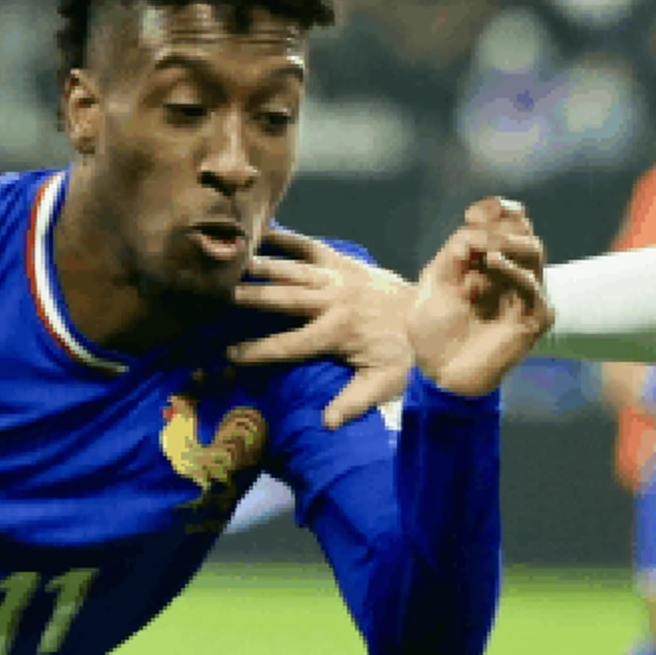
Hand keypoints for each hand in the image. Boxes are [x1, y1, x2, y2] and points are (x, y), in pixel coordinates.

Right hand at [227, 229, 415, 426]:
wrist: (434, 316)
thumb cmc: (407, 356)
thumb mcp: (384, 385)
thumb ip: (354, 402)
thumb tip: (327, 424)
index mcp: (337, 333)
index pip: (289, 345)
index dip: (258, 350)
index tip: (230, 354)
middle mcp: (334, 302)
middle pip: (284, 298)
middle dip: (252, 296)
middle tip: (221, 293)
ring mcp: (339, 277)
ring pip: (293, 269)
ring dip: (263, 264)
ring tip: (234, 259)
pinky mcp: (346, 262)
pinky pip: (312, 247)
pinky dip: (289, 238)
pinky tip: (264, 230)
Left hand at [404, 196, 552, 400]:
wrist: (439, 372)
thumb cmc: (434, 330)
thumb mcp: (436, 280)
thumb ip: (456, 251)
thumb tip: (477, 231)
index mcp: (489, 262)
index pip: (509, 221)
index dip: (496, 210)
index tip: (471, 214)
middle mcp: (511, 275)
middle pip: (524, 230)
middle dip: (500, 225)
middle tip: (475, 233)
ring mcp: (525, 296)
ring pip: (534, 250)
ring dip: (508, 242)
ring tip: (484, 251)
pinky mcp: (534, 318)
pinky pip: (532, 286)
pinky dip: (513, 270)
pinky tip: (492, 263)